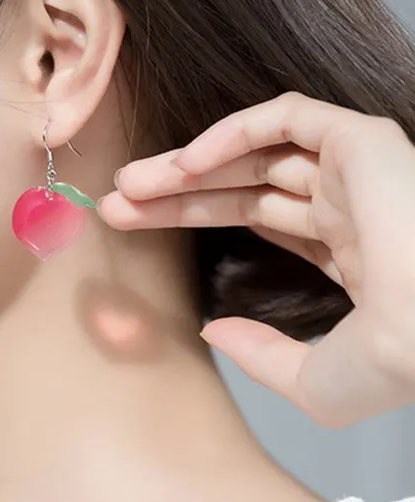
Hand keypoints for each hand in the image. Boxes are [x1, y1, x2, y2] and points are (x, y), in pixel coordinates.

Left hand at [98, 91, 414, 426]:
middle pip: (244, 187)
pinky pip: (286, 119)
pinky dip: (232, 133)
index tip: (136, 229)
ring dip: (187, 165)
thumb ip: (261, 357)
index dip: (195, 220)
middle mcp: (353, 206)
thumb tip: (213, 332)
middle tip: (116, 204)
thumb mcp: (314, 382)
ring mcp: (359, 172)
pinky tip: (184, 165)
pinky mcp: (364, 141)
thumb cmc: (399, 364)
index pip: (260, 220)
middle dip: (177, 194)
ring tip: (127, 186)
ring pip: (254, 153)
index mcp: (351, 253)